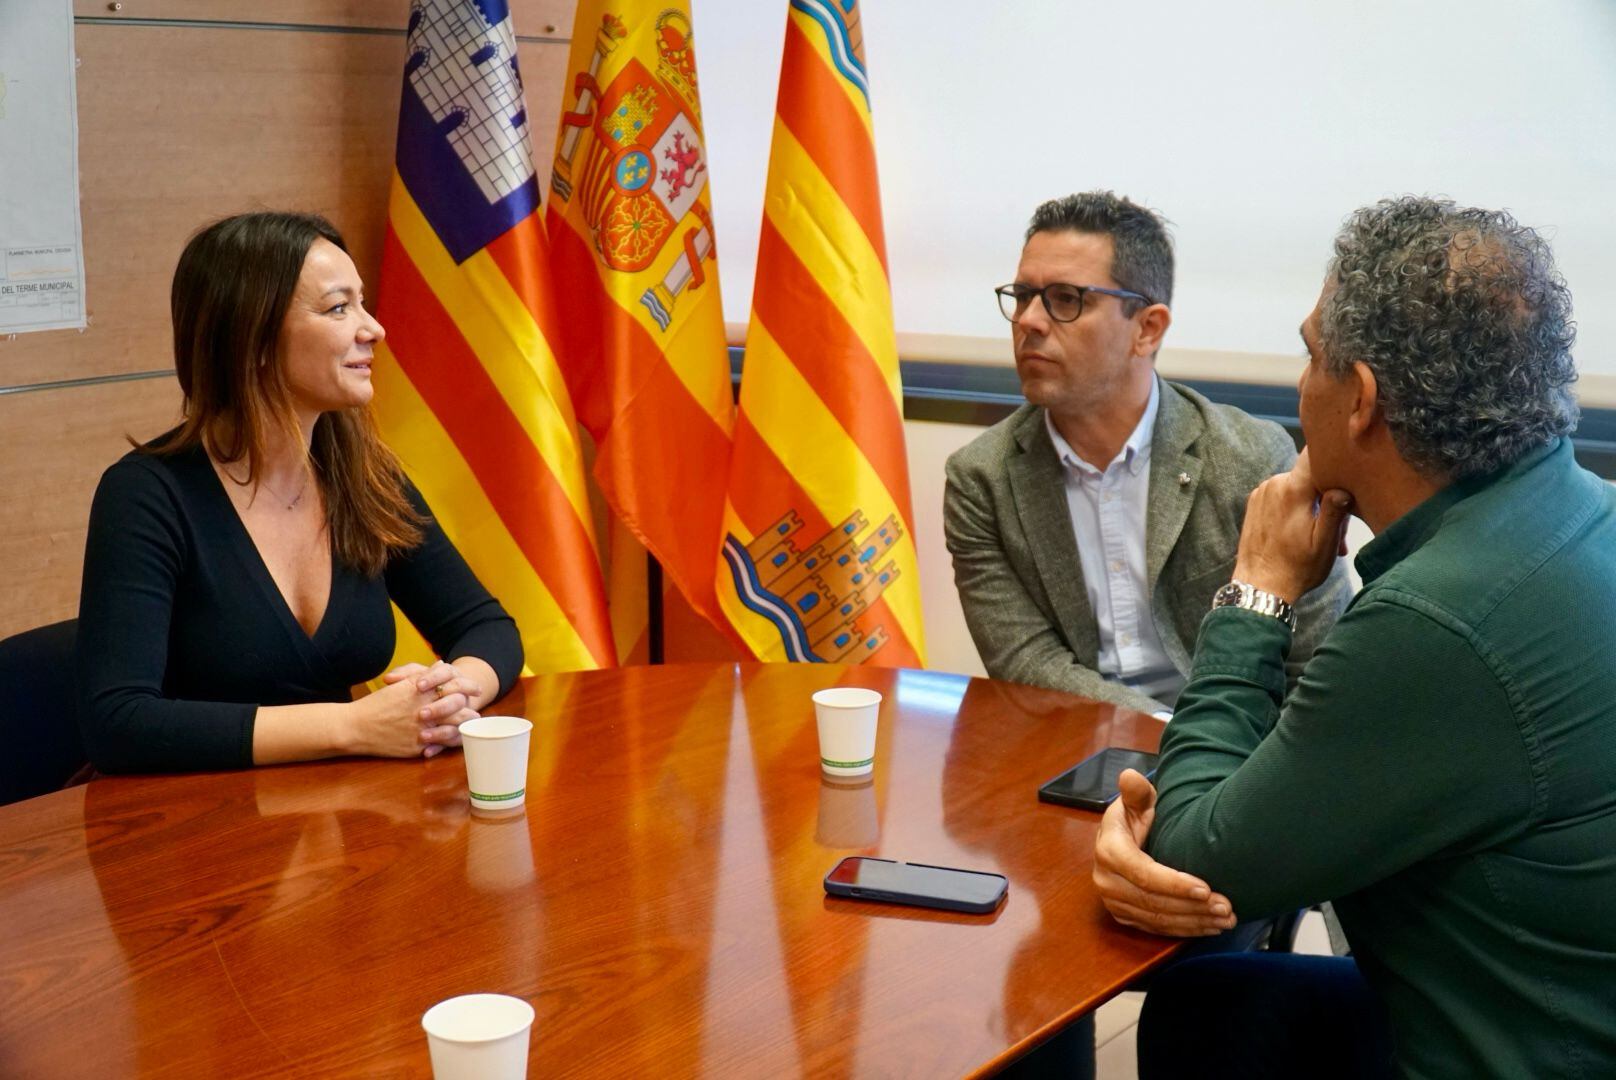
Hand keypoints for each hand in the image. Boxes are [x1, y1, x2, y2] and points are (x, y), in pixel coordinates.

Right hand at [349, 669, 476, 758]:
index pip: (452, 684)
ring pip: (452, 727)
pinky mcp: (416, 746)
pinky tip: (458, 739)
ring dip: (465, 725)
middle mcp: (422, 709)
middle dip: (470, 706)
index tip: (475, 688)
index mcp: (418, 691)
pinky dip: (450, 741)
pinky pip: (440, 745)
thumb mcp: (400, 685)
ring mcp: (420, 729)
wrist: (355, 727)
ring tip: (473, 724)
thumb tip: (441, 664)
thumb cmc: (376, 704)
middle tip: (478, 708)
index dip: (467, 686)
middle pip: (457, 706)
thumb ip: (422, 674)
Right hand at [1093, 769, 1236, 935]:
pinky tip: (1210, 926)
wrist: (1121, 837)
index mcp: (1109, 851)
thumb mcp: (1137, 800)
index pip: (1143, 874)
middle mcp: (1106, 881)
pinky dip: (1185, 929)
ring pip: (1157, 919)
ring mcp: (1114, 902)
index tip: (1206, 888)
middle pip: (1153, 902)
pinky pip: (1156, 928)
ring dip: (1194, 921)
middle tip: (1227, 907)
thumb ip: (1136, 791)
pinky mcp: (1125, 916)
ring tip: (1226, 918)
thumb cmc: (1134, 815)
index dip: (1174, 884)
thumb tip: (1130, 776)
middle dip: (1193, 907)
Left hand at [1232, 449, 1352, 603]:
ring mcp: (1262, 492)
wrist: (1260, 586)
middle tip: (1339, 533)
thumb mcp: (1324, 544)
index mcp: (1293, 490)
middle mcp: (1274, 484)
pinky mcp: (1256, 502)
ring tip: (1319, 538)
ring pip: (1299, 487)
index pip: (1315, 454)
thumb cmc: (1296, 569)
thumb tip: (1342, 488)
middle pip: (1312, 477)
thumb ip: (1335, 511)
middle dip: (1329, 498)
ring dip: (1313, 507)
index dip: (1333, 456)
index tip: (1348, 466)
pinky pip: (1284, 495)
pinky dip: (1296, 509)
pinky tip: (1303, 533)